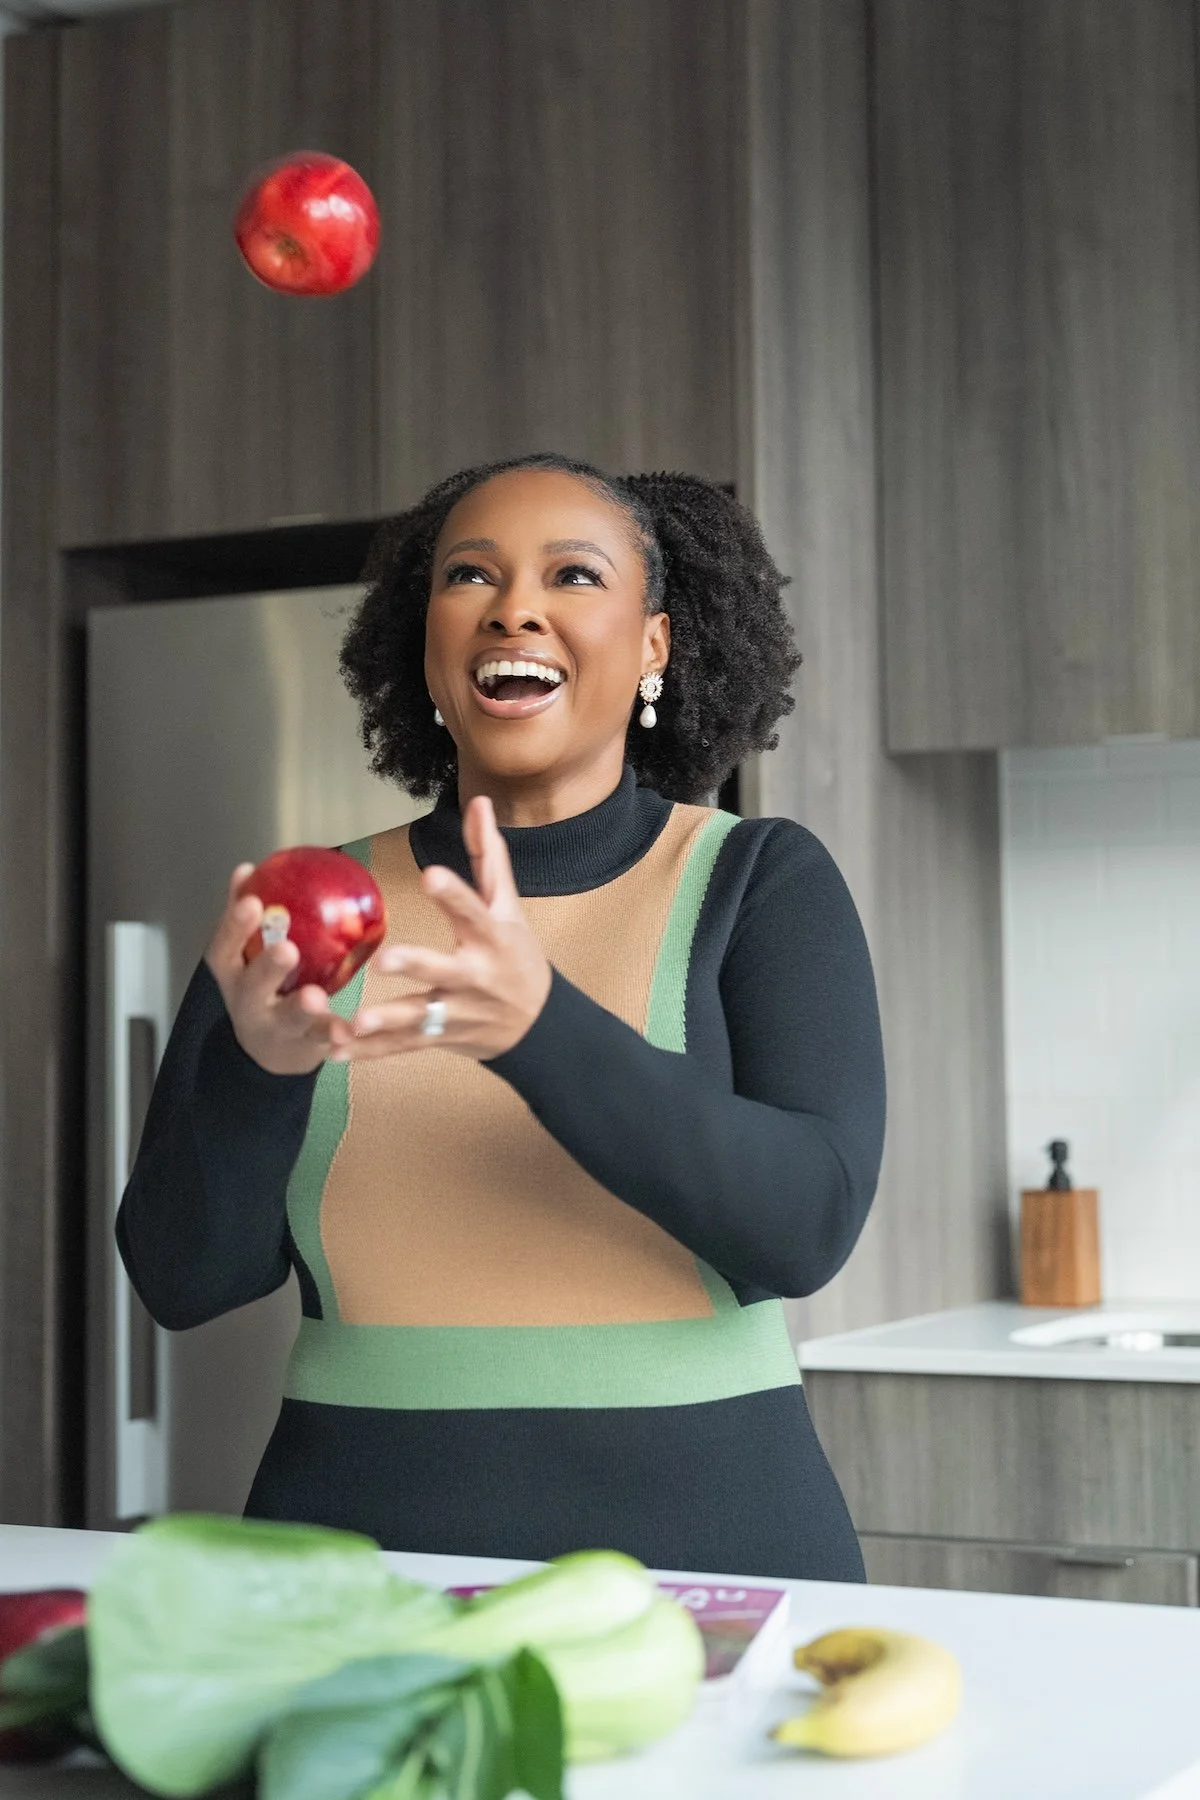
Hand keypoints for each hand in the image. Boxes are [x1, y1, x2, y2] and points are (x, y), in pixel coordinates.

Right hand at [203, 864, 356, 1075]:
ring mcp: (276, 1026)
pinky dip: (335, 1034)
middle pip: (253, 985)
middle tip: (286, 949)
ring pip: (288, 1017)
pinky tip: (348, 1029)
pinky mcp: (304, 1043)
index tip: (251, 901)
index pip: (225, 947)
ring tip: (316, 997)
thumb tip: (247, 869)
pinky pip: (321, 1039)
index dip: (235, 926)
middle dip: (268, 967)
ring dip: (302, 1006)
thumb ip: (245, 917)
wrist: (266, 1050)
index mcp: (233, 973)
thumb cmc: (259, 987)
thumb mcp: (243, 955)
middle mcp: (249, 1001)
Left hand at [334, 794, 551, 1063]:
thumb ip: (489, 856)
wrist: (540, 1026)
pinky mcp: (442, 1038)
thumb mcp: (509, 907)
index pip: (473, 911)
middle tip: (383, 961)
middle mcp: (475, 976)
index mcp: (491, 938)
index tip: (430, 875)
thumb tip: (481, 802)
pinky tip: (335, 1050)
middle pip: (444, 970)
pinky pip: (403, 1047)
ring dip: (386, 1021)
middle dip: (416, 966)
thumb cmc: (518, 956)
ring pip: (420, 1018)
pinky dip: (370, 1054)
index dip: (453, 894)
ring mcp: (458, 1012)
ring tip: (353, 1021)